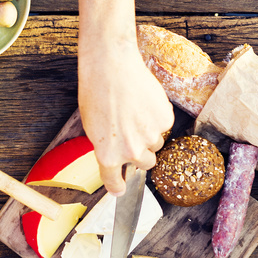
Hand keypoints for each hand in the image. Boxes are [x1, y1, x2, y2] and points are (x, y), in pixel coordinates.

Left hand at [78, 39, 172, 194]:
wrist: (111, 67)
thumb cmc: (96, 93)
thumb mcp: (92, 127)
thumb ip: (107, 148)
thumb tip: (117, 159)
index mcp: (108, 155)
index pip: (115, 182)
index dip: (118, 187)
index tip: (121, 190)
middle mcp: (131, 151)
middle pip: (145, 163)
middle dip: (141, 153)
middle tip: (133, 134)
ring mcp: (150, 137)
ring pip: (156, 144)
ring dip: (150, 134)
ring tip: (136, 112)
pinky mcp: (165, 121)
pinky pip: (164, 126)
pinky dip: (157, 117)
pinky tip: (144, 102)